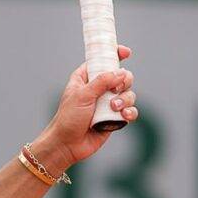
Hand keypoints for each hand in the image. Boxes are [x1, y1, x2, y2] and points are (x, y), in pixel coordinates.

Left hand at [39, 46, 137, 169]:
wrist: (67, 144)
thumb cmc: (69, 117)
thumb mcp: (82, 95)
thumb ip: (102, 82)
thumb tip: (122, 73)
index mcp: (86, 78)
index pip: (103, 60)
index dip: (116, 54)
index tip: (126, 53)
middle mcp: (99, 89)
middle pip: (123, 76)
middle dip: (124, 81)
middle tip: (115, 89)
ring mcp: (108, 104)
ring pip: (129, 94)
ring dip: (125, 100)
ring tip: (114, 108)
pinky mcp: (114, 118)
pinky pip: (130, 111)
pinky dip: (130, 112)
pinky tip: (124, 116)